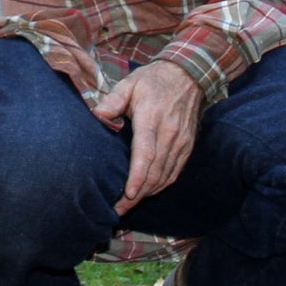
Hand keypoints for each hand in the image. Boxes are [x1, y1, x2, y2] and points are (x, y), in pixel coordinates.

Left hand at [92, 62, 204, 215]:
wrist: (188, 75)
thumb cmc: (153, 80)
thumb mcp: (130, 83)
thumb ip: (113, 100)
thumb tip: (98, 114)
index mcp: (152, 119)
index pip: (146, 154)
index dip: (137, 177)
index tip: (127, 195)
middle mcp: (169, 134)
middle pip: (155, 172)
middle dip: (137, 194)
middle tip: (118, 210)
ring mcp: (181, 142)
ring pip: (165, 176)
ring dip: (148, 193)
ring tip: (128, 206)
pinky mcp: (187, 146)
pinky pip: (175, 172)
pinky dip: (162, 185)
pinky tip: (148, 192)